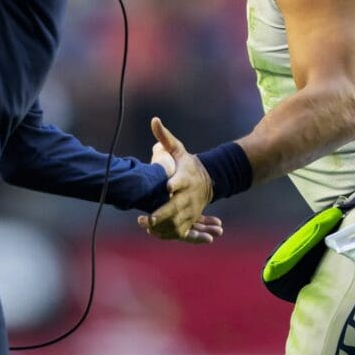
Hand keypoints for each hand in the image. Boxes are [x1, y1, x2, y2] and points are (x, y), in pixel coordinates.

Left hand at [136, 117, 213, 240]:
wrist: (209, 181)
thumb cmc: (188, 164)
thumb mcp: (178, 149)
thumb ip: (165, 138)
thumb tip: (154, 120)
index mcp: (185, 177)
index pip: (181, 181)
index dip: (175, 184)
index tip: (167, 186)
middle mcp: (188, 196)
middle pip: (177, 207)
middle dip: (163, 214)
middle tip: (149, 218)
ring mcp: (190, 210)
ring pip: (177, 223)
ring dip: (162, 227)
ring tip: (145, 225)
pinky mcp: (190, 220)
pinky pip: (180, 232)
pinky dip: (168, 235)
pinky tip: (153, 233)